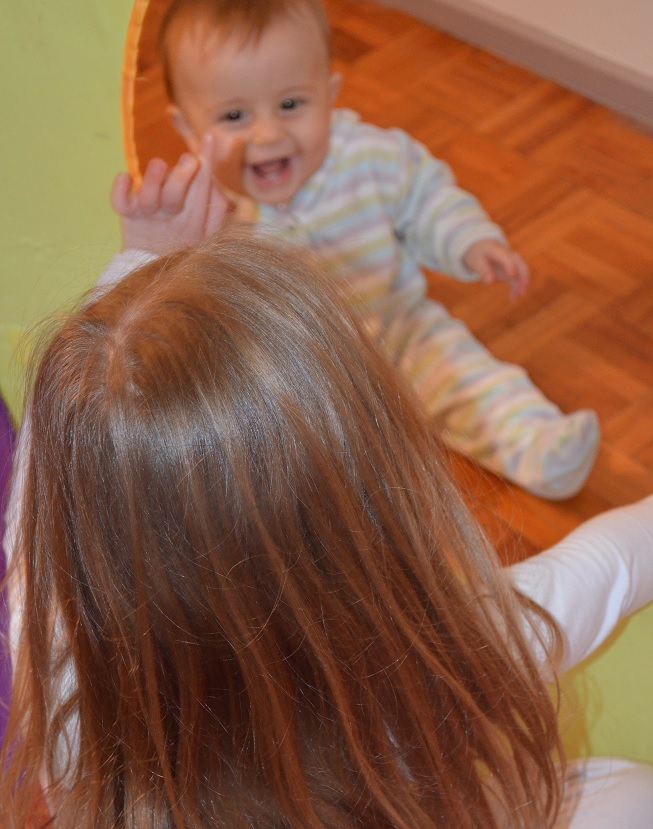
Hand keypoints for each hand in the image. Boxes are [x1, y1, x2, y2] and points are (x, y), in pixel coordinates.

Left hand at [110, 133, 228, 255]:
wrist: (156, 278)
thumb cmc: (184, 245)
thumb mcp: (208, 232)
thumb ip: (216, 208)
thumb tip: (213, 177)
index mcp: (195, 223)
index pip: (203, 189)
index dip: (207, 162)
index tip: (209, 139)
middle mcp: (172, 220)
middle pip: (175, 196)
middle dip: (182, 175)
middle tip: (188, 160)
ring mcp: (149, 219)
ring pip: (148, 197)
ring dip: (153, 178)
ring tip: (159, 166)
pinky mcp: (129, 219)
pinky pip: (120, 203)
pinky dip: (120, 188)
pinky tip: (125, 177)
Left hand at [463, 239, 529, 297]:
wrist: (483, 249)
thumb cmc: (479, 255)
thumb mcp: (477, 262)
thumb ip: (483, 270)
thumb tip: (490, 282)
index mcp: (498, 251)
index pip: (506, 257)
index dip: (510, 266)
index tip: (512, 276)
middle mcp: (509, 256)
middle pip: (519, 263)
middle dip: (523, 274)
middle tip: (524, 286)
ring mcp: (512, 263)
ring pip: (521, 272)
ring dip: (522, 283)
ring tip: (519, 295)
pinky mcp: (511, 270)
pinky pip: (517, 279)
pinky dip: (517, 287)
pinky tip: (513, 297)